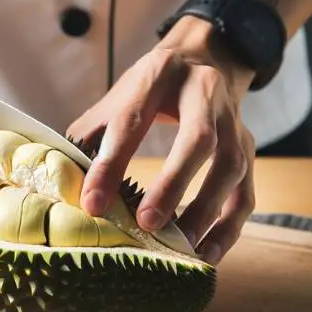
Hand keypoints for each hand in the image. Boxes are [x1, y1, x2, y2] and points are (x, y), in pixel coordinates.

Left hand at [66, 19, 256, 265]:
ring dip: (206, 211)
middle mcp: (204, 92)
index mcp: (160, 73)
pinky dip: (229, 227)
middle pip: (198, 139)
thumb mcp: (119, 96)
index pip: (132, 121)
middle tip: (147, 224)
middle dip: (172, 185)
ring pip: (230, 167)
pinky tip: (206, 254)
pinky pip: (245, 192)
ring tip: (182, 247)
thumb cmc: (151, 87)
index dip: (111, 165)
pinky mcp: (249, 147)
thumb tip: (63, 183)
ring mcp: (234, 120)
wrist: (206, 57)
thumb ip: (91, 134)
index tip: (93, 205)